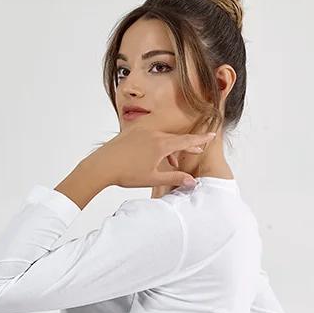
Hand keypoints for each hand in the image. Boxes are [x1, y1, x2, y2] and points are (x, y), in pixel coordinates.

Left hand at [90, 127, 216, 189]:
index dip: (200, 140)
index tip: (211, 135)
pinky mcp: (132, 131)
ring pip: (163, 138)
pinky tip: (154, 157)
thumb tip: (192, 182)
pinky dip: (158, 144)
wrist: (102, 166)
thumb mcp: (153, 178)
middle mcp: (153, 133)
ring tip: (172, 163)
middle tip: (196, 152)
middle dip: (186, 146)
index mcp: (161, 144)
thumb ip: (175, 177)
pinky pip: (151, 135)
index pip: (186, 141)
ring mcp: (142, 130)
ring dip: (170, 148)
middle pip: (176, 139)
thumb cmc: (126, 173)